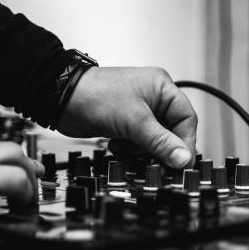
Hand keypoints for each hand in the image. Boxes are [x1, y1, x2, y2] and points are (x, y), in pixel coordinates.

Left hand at [58, 67, 197, 167]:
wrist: (61, 99)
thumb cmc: (95, 95)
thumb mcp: (134, 121)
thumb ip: (160, 142)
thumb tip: (183, 158)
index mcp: (162, 87)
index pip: (186, 119)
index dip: (185, 142)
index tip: (180, 161)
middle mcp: (152, 98)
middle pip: (171, 132)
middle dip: (161, 148)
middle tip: (155, 161)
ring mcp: (137, 111)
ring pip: (153, 140)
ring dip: (143, 151)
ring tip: (130, 151)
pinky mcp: (124, 123)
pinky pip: (137, 143)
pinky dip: (130, 150)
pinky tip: (118, 148)